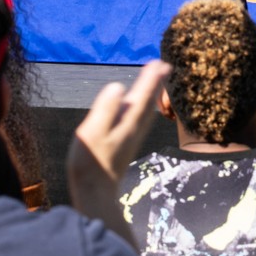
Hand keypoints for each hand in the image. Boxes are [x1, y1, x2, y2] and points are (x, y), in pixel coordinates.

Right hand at [69, 60, 170, 208]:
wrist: (95, 192)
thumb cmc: (90, 162)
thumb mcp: (93, 132)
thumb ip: (106, 109)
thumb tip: (117, 86)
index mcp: (128, 123)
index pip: (142, 96)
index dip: (150, 79)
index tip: (159, 62)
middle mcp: (134, 129)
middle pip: (148, 102)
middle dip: (155, 84)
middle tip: (164, 66)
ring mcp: (131, 138)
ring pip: (145, 112)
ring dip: (151, 95)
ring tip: (157, 82)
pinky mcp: (126, 145)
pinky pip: (139, 120)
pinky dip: (143, 109)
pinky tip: (140, 110)